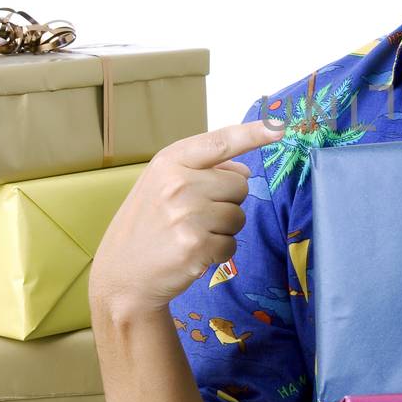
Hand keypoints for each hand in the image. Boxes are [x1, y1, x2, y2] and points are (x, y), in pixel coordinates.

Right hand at [89, 116, 282, 317]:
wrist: (122, 275)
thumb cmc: (146, 226)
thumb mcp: (162, 185)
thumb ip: (202, 170)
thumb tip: (244, 170)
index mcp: (169, 162)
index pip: (220, 142)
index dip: (254, 133)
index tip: (280, 126)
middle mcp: (178, 183)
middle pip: (239, 186)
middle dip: (227, 202)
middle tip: (195, 216)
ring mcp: (187, 214)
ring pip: (239, 217)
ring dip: (223, 230)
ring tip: (191, 235)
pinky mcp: (196, 245)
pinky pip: (232, 244)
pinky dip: (218, 252)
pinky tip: (192, 253)